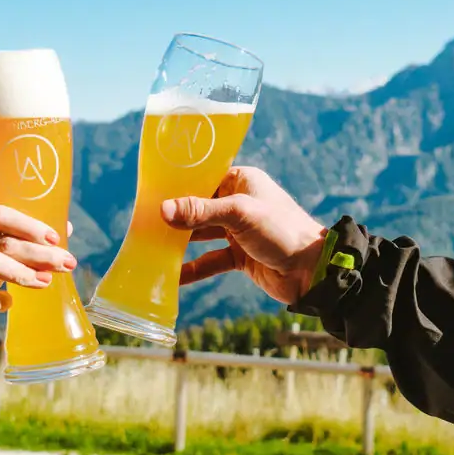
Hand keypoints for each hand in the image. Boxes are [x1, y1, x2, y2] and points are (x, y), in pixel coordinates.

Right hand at [0, 204, 76, 346]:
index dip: (30, 225)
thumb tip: (66, 228)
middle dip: (39, 253)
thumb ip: (22, 237)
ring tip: (46, 282)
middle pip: (1, 241)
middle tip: (66, 263)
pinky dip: (3, 301)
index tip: (56, 239)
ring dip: (25, 274)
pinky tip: (10, 302)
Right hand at [164, 167, 327, 305]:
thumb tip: (163, 209)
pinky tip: (172, 277)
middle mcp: (239, 203)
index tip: (149, 193)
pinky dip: (193, 268)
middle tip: (141, 222)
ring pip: (201, 234)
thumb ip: (201, 211)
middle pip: (198, 207)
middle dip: (173, 216)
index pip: (203, 178)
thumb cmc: (282, 231)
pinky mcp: (240, 256)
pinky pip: (210, 260)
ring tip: (149, 246)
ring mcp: (239, 231)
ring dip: (179, 242)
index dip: (177, 185)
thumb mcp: (240, 215)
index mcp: (242, 181)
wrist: (312, 271)